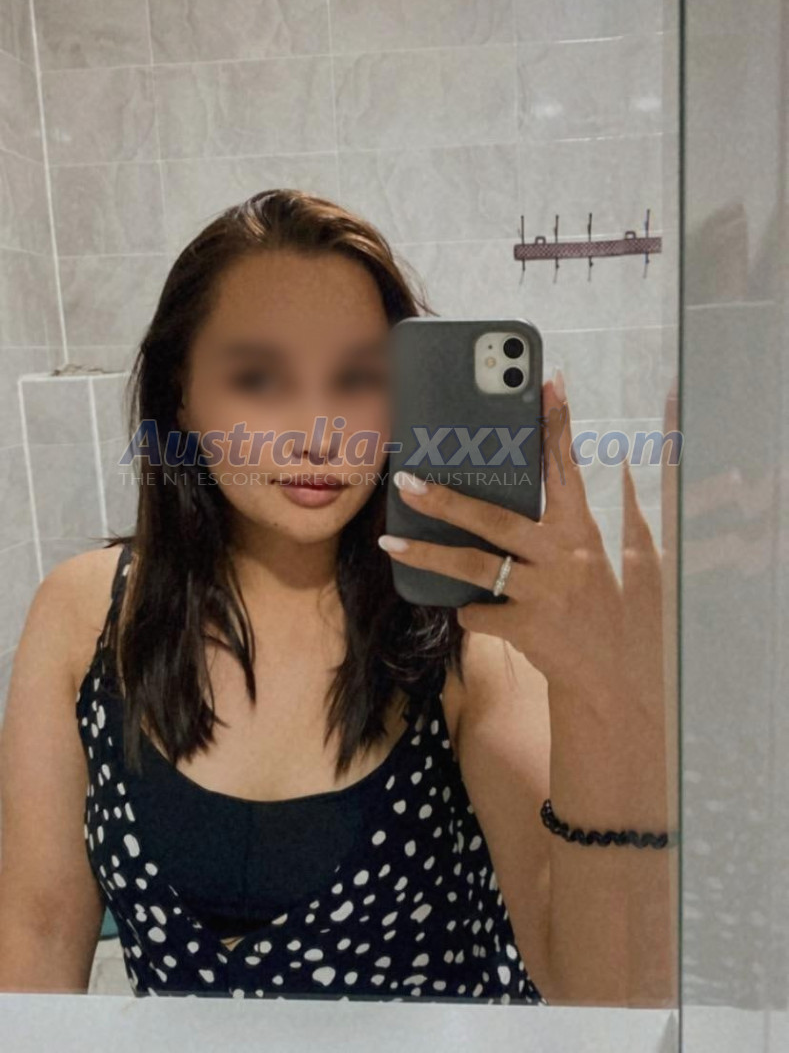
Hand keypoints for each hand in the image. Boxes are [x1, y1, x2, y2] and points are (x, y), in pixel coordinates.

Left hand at [378, 375, 663, 717]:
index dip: (556, 424)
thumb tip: (608, 465)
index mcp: (583, 531)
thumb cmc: (608, 610)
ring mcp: (544, 594)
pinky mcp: (527, 629)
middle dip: (448, 498)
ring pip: (473, 566)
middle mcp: (564, 557)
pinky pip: (477, 611)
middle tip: (407, 479)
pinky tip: (469, 609)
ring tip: (390, 538)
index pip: (567, 468)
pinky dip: (468, 608)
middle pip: (496, 519)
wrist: (615, 681)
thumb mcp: (615, 560)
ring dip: (427, 553)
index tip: (547, 381)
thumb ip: (597, 518)